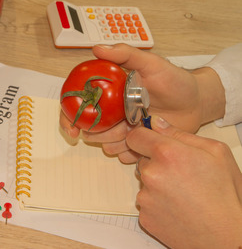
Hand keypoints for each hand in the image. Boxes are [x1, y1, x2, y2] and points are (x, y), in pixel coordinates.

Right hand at [60, 43, 224, 162]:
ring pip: (106, 144)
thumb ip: (125, 55)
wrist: (196, 102)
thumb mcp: (151, 63)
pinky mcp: (136, 142)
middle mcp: (111, 111)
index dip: (69, 117)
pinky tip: (146, 137)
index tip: (72, 128)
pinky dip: (131, 150)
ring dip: (117, 141)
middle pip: (89, 128)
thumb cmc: (174, 80)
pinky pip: (124, 154)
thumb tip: (98, 48)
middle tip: (116, 128)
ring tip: (137, 129)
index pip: (79, 105)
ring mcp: (123, 128)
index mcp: (107, 93)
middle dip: (97, 133)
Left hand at [129, 115, 241, 247]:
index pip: (136, 136)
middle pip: (141, 160)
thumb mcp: (215, 152)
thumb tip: (157, 123)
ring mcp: (145, 196)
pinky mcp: (144, 215)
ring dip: (157, 184)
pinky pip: (146, 202)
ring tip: (182, 193)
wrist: (224, 235)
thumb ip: (181, 134)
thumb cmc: (224, 195)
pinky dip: (157, 203)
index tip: (150, 142)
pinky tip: (176, 206)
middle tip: (180, 174)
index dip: (143, 137)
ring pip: (144, 182)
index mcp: (167, 152)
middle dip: (156, 163)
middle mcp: (151, 173)